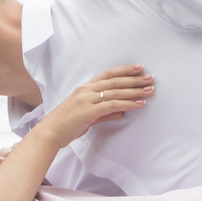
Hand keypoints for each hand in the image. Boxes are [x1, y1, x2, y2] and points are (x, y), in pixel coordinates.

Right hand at [38, 65, 152, 150]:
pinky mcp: (89, 111)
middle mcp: (86, 90)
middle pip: (115, 81)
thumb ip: (105, 113)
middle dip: (135, 79)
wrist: (50, 132)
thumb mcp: (89, 116)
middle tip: (151, 78)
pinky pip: (113, 105)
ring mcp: (87, 99)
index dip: (124, 70)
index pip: (108, 74)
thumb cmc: (67, 124)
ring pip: (116, 91)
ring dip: (135, 91)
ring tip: (149, 90)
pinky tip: (139, 104)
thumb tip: (121, 112)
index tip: (139, 68)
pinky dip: (128, 104)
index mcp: (85, 88)